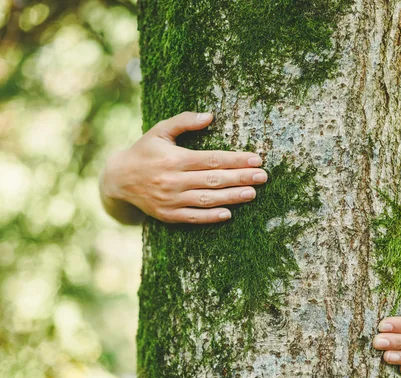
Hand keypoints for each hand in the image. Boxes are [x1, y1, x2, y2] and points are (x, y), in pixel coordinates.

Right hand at [100, 111, 267, 224]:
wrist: (117, 180)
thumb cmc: (144, 151)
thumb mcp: (160, 131)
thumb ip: (184, 121)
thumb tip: (210, 116)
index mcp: (174, 158)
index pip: (212, 159)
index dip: (236, 160)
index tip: (256, 159)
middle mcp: (173, 180)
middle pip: (214, 180)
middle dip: (241, 178)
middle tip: (263, 177)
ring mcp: (170, 199)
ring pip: (206, 199)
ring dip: (231, 197)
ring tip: (252, 193)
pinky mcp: (168, 215)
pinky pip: (192, 217)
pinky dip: (210, 217)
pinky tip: (228, 214)